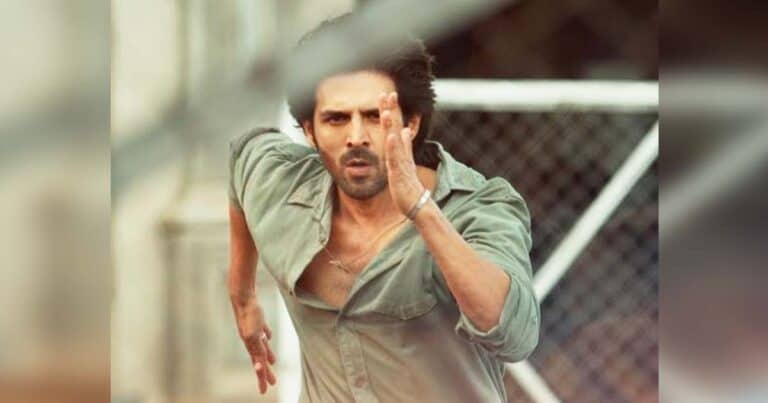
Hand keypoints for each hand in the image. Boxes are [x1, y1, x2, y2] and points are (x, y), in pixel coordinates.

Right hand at [233, 299, 276, 393]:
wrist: (243, 296)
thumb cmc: (249, 314)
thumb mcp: (254, 334)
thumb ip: (258, 349)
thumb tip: (261, 366)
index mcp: (251, 345)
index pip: (258, 366)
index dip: (262, 378)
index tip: (264, 391)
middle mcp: (251, 339)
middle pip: (261, 359)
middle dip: (266, 371)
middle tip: (272, 383)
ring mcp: (254, 329)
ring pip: (262, 346)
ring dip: (267, 355)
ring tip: (273, 363)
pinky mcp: (257, 320)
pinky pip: (262, 331)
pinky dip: (266, 337)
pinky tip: (268, 338)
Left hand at [379, 92, 424, 214]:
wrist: (417, 204)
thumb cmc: (409, 185)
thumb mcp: (405, 162)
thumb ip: (405, 146)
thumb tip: (405, 130)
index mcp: (401, 150)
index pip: (396, 126)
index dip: (392, 110)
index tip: (387, 94)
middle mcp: (402, 153)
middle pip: (397, 128)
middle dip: (392, 111)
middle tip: (388, 93)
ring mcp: (401, 162)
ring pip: (395, 141)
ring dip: (392, 125)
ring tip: (387, 111)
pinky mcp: (400, 173)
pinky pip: (396, 159)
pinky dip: (395, 147)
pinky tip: (392, 136)